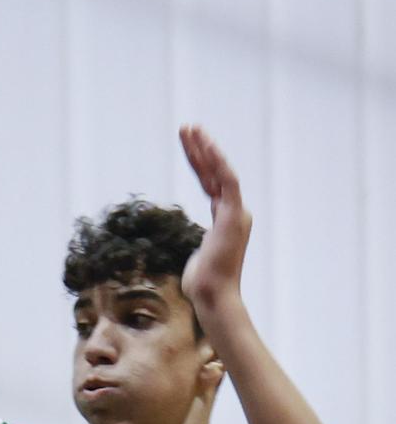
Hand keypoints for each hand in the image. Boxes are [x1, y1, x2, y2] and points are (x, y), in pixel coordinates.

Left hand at [179, 125, 251, 319]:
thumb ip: (198, 247)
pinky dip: (217, 162)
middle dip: (200, 148)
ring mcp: (236, 212)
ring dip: (205, 149)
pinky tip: (206, 146)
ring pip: (220, 171)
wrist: (213, 295)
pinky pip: (227, 181)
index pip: (210, 182)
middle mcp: (234, 211)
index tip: (188, 144)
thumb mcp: (196, 258)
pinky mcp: (235, 215)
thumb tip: (194, 254)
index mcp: (225, 218)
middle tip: (186, 127)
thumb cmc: (202, 284)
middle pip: (214, 172)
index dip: (199, 162)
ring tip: (190, 129)